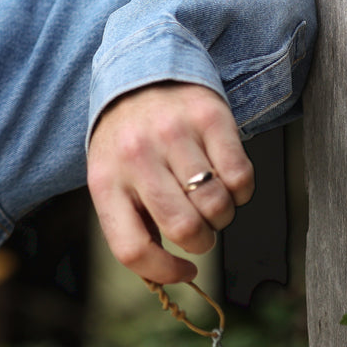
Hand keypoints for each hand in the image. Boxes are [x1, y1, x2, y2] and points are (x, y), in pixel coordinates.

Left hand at [87, 81, 252, 283]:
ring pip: (217, 207)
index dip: (165, 272)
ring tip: (209, 200)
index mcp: (105, 181)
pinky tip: (225, 179)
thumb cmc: (127, 142)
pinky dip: (241, 192)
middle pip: (184, 230)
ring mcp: (172, 134)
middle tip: (200, 229)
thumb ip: (132, 222)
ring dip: (222, 216)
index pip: (132, 249)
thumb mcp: (112, 179)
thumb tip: (168, 272)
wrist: (139, 74)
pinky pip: (241, 178)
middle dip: (201, 241)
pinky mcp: (209, 117)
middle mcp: (135, 156)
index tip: (185, 270)